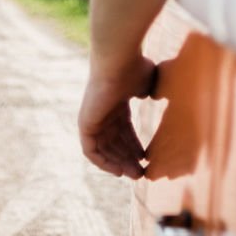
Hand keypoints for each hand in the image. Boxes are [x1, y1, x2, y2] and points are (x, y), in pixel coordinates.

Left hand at [77, 56, 154, 178]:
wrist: (118, 60)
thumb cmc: (134, 68)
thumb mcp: (146, 82)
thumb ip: (149, 92)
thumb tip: (151, 97)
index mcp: (116, 102)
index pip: (123, 129)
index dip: (134, 145)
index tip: (147, 158)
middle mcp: (103, 111)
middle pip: (114, 142)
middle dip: (128, 158)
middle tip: (142, 173)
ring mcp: (93, 117)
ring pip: (104, 149)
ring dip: (119, 163)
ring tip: (136, 174)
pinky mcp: (85, 123)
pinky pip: (90, 150)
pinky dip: (103, 163)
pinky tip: (119, 171)